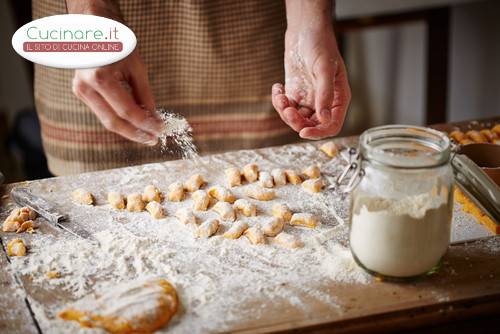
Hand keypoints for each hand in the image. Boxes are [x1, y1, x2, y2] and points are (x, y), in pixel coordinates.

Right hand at [72, 50, 163, 144]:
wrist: (93, 25)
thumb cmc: (118, 41)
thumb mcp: (137, 67)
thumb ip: (144, 95)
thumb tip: (154, 118)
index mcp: (100, 77)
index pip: (127, 111)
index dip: (145, 124)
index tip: (161, 129)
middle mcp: (86, 86)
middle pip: (113, 122)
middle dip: (136, 133)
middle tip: (154, 139)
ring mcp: (80, 90)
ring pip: (107, 120)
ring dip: (128, 129)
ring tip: (147, 134)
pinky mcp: (80, 92)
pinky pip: (103, 112)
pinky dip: (119, 119)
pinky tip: (134, 123)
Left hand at [272, 22, 350, 138]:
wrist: (305, 31)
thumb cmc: (320, 45)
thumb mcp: (324, 69)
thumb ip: (325, 95)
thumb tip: (324, 118)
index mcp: (338, 99)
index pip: (332, 125)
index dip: (319, 133)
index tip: (303, 132)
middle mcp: (324, 102)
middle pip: (311, 126)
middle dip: (296, 121)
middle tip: (287, 109)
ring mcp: (309, 99)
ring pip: (296, 119)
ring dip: (285, 111)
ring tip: (281, 95)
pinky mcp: (296, 94)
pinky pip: (286, 108)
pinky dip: (279, 102)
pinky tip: (277, 87)